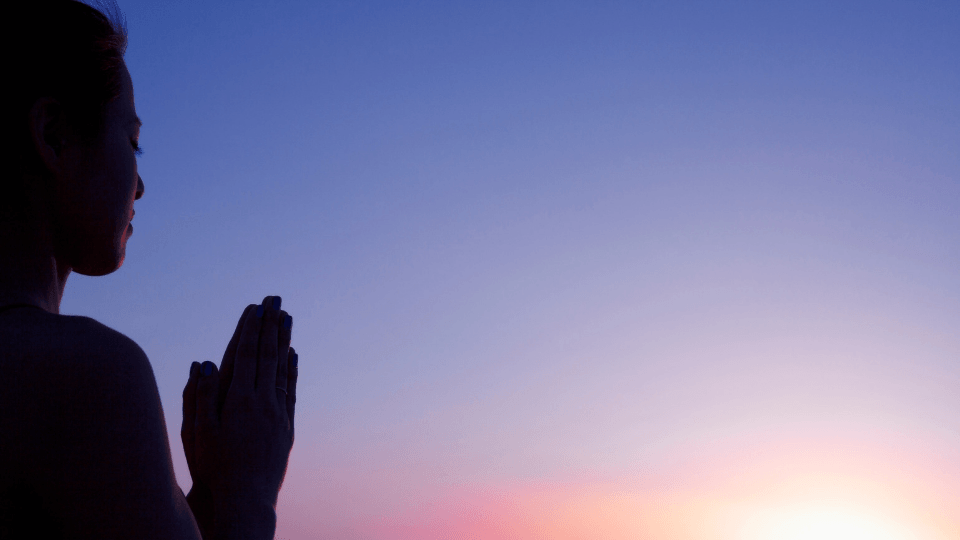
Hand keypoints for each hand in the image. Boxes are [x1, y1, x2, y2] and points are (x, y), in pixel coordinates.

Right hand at [181, 295, 297, 508]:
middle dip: (270, 325)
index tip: (255, 307)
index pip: (245, 355)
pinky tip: (293, 355)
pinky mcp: (287, 427)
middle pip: (266, 355)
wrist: (246, 499)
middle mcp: (263, 402)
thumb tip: (203, 363)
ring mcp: (278, 414)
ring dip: (283, 341)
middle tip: (275, 299)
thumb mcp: (199, 433)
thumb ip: (201, 397)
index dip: (250, 329)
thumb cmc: (215, 468)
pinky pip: (290, 390)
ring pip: (281, 369)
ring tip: (287, 317)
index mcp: (239, 400)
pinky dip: (291, 369)